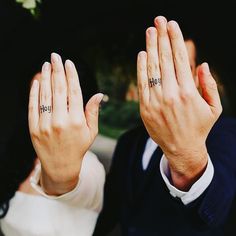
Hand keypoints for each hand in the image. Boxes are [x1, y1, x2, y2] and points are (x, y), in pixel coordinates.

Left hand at [28, 53, 102, 194]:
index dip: (72, 75)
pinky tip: (37, 81)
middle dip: (57, 70)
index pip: (74, 92)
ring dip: (46, 77)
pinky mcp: (34, 128)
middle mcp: (61, 121)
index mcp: (77, 121)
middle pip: (59, 89)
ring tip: (46, 65)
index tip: (69, 63)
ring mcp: (45, 125)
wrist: (60, 166)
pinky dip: (34, 92)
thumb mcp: (91, 132)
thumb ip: (93, 112)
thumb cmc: (79, 147)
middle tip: (56, 56)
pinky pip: (33, 106)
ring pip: (46, 95)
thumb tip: (98, 94)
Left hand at [137, 16, 221, 189]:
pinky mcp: (144, 109)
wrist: (181, 148)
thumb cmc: (199, 127)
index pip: (180, 59)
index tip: (172, 24)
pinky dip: (141, 68)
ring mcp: (155, 102)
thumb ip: (210, 86)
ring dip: (151, 48)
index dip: (176, 39)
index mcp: (189, 92)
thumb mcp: (213, 108)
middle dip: (162, 37)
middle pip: (165, 59)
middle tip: (158, 20)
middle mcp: (171, 95)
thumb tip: (203, 64)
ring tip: (150, 31)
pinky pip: (141, 84)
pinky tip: (142, 54)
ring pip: (152, 69)